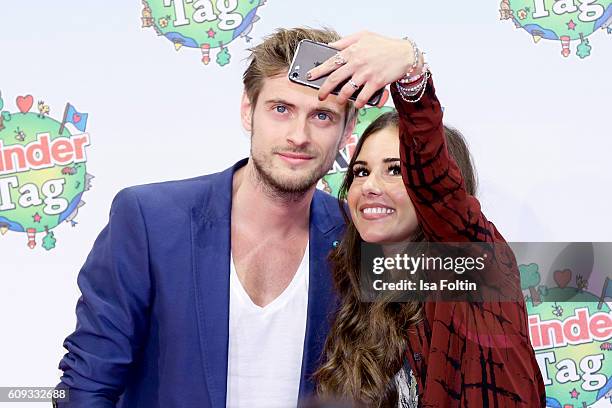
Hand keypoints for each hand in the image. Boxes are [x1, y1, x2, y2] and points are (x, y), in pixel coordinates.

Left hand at [306, 31, 422, 108]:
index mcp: (352, 51)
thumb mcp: (364, 35)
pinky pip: (362, 97)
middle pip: (335, 79)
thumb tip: (331, 46)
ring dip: (340, 98)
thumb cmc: (384, 45)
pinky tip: (357, 104)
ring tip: (339, 101)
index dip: (318, 71)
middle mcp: (357, 63)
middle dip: (324, 89)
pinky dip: (358, 103)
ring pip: (347, 90)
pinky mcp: (376, 83)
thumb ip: (346, 41)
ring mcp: (366, 74)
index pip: (330, 62)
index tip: (309, 76)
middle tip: (320, 95)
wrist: (405, 53)